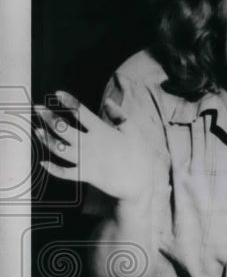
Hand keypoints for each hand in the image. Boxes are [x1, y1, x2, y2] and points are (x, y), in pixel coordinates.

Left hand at [34, 90, 153, 202]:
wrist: (139, 183)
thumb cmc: (139, 155)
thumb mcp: (134, 131)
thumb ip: (119, 115)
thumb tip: (108, 101)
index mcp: (101, 131)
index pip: (80, 112)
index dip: (68, 101)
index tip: (57, 94)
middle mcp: (89, 144)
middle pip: (62, 128)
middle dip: (48, 117)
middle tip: (38, 109)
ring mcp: (84, 160)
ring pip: (58, 148)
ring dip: (45, 138)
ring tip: (37, 130)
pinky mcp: (84, 175)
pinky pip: (63, 172)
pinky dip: (52, 168)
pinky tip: (42, 162)